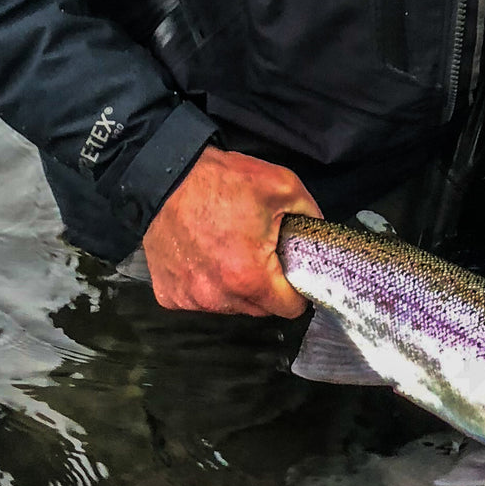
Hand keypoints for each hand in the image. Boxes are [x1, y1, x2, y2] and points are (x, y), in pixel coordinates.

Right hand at [143, 145, 316, 317]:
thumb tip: (319, 237)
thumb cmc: (219, 181)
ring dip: (235, 287)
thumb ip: (311, 216)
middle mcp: (217, 296)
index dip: (297, 290)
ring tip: (230, 250)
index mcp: (249, 276)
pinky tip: (205, 256)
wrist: (165, 176)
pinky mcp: (169, 294)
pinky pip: (199, 299)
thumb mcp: (282, 186)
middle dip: (267, 287)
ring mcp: (190, 298)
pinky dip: (206, 284)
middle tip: (261, 253)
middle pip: (260, 309)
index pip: (289, 309)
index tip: (293, 272)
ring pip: (230, 306)